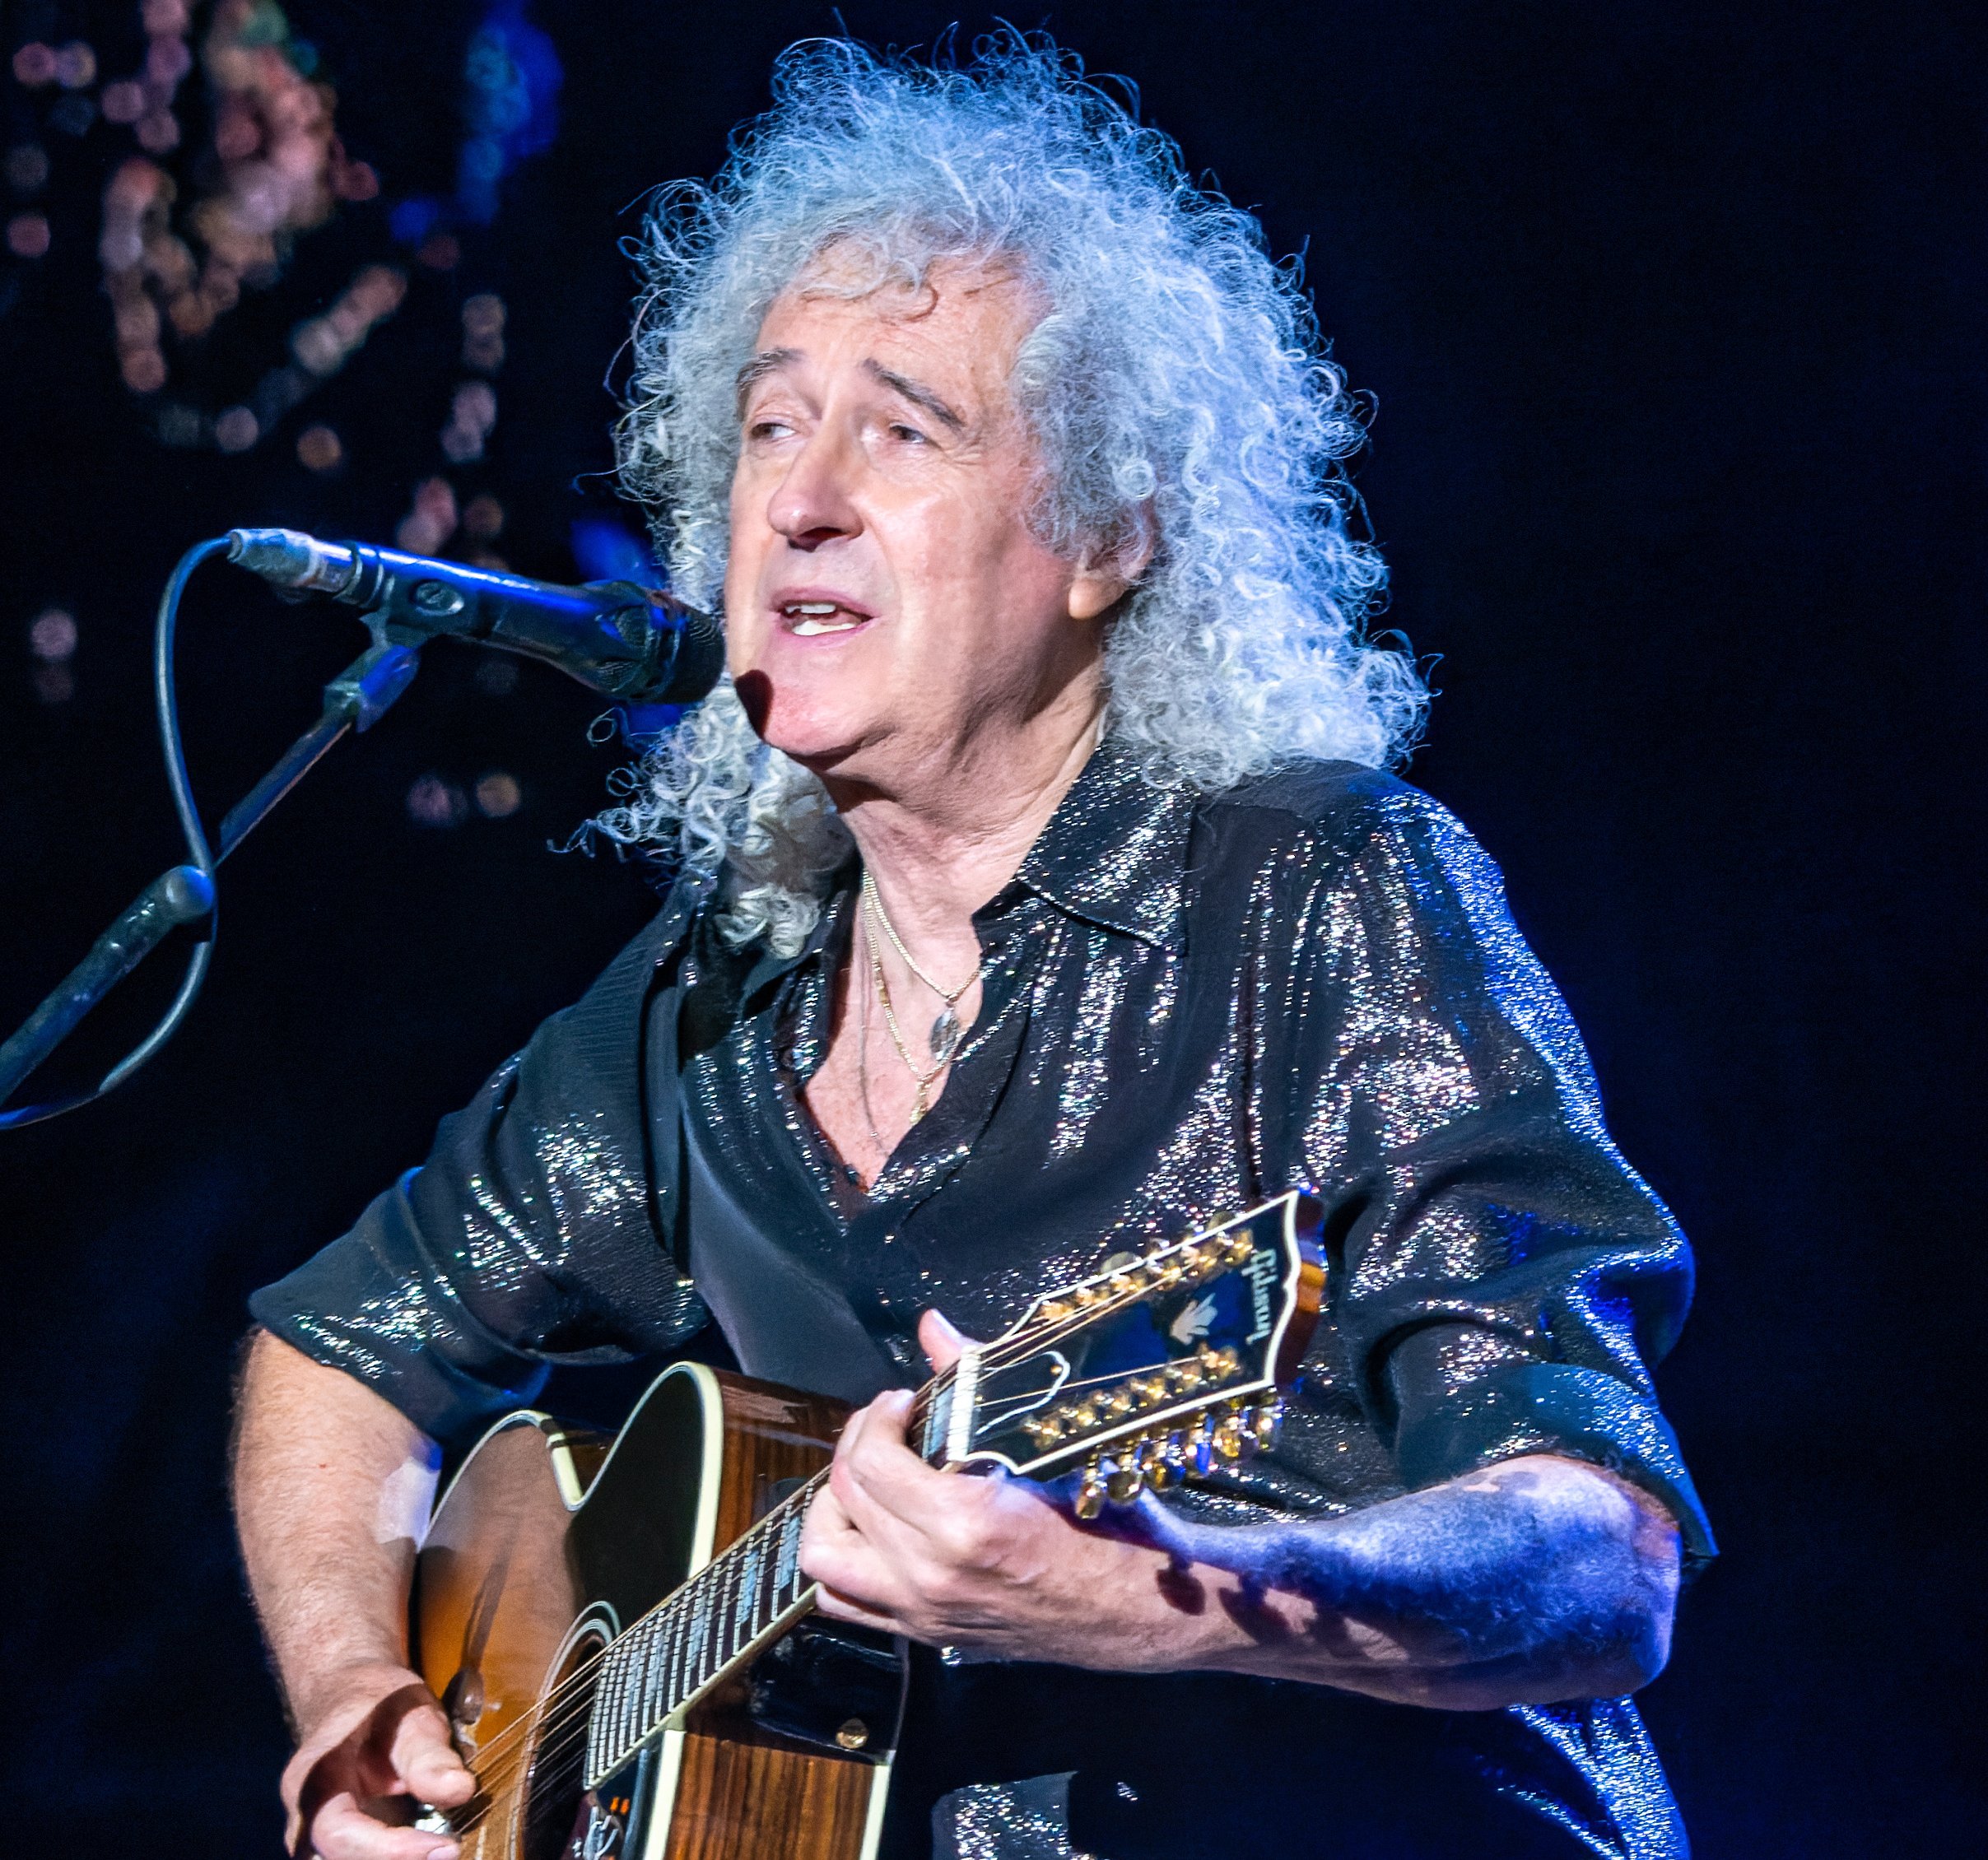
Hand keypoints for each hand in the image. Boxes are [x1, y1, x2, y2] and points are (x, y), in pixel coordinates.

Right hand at [281, 1661, 473, 1859]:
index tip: (446, 1846)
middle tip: (450, 1851)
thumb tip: (459, 1790)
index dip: (390, 1850)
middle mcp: (304, 1821)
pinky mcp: (336, 1847)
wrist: (351, 1701)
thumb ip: (429, 1754)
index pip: (339, 1833)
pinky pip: (358, 1859)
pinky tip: (428, 1848)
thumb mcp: (411, 1713)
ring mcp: (315, 1840)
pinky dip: (395, 1858)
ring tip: (439, 1849)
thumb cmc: (378, 1705)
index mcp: (312, 1781)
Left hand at [799, 1312, 1187, 1666]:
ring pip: (825, 1557)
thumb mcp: (1043, 1447)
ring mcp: (920, 1611)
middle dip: (857, 1445)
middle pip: (846, 1497)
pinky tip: (875, 1528)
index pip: (874, 1462)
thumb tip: (932, 1326)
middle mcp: (929, 1573)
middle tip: (888, 1425)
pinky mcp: (922, 1633)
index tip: (902, 1401)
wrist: (1130, 1610)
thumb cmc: (1099, 1523)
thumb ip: (975, 1381)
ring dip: (834, 1509)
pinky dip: (844, 1560)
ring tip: (867, 1480)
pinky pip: (843, 1602)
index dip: (877, 1418)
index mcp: (962, 1524)